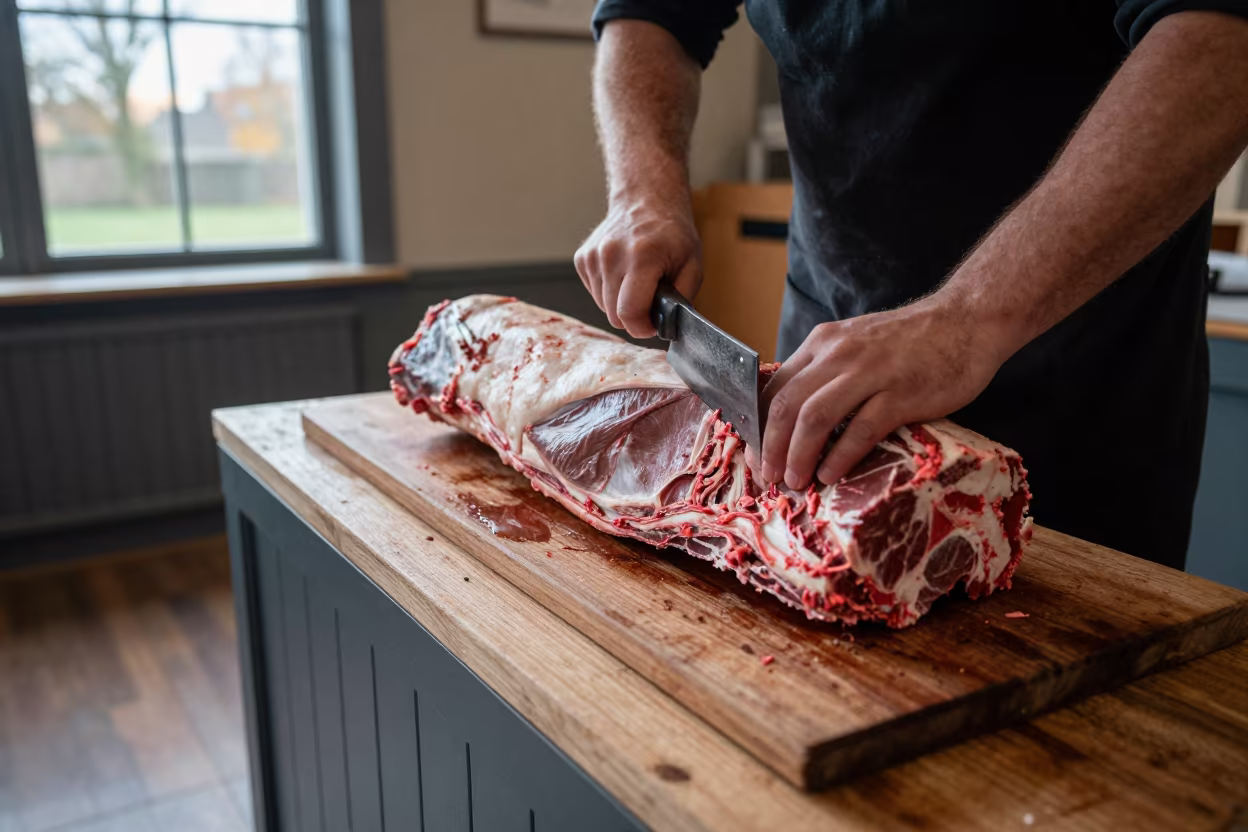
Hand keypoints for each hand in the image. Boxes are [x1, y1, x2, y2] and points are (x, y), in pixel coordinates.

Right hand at [574, 199, 701, 337]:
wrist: (646, 200)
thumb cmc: (672, 233)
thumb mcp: (692, 265)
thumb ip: (682, 299)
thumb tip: (668, 326)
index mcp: (643, 257)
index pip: (629, 312)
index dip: (642, 328)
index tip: (652, 326)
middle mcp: (612, 255)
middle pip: (614, 315)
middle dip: (633, 318)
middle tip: (649, 304)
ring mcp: (593, 256)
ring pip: (602, 307)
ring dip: (620, 304)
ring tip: (637, 283)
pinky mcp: (582, 258)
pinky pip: (594, 293)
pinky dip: (609, 292)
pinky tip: (623, 275)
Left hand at [757, 295, 1006, 489]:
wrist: (966, 321)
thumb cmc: (911, 342)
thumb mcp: (856, 345)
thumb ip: (826, 372)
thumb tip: (794, 416)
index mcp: (822, 344)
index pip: (774, 388)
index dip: (759, 427)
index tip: (758, 456)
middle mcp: (838, 354)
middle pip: (786, 405)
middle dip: (771, 447)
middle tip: (769, 477)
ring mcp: (870, 372)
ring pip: (814, 417)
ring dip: (799, 455)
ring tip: (796, 482)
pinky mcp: (901, 393)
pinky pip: (860, 429)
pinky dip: (840, 456)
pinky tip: (831, 475)